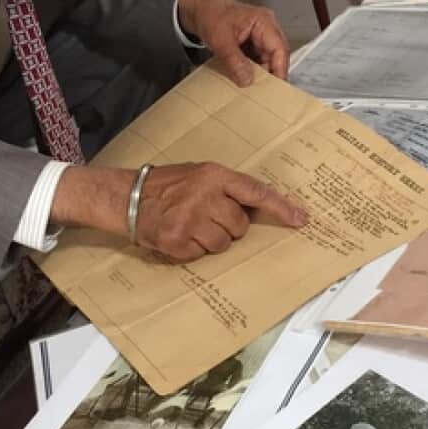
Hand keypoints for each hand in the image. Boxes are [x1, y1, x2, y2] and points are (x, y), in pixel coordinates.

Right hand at [135, 163, 307, 260]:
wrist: (128, 196)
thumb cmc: (167, 185)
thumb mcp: (199, 174)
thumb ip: (227, 187)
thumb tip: (258, 208)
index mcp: (213, 175)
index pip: (256, 192)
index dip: (280, 208)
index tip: (300, 219)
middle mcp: (204, 196)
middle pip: (240, 226)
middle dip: (229, 226)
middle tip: (208, 217)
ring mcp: (190, 220)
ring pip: (223, 244)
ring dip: (212, 240)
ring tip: (192, 225)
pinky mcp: (177, 241)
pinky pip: (201, 255)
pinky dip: (193, 249)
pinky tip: (180, 235)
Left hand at [177, 0, 289, 85]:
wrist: (199, 8)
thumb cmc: (210, 14)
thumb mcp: (220, 40)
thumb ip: (234, 60)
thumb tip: (248, 80)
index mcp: (264, 21)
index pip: (279, 49)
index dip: (279, 70)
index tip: (274, 88)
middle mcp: (267, 27)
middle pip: (276, 56)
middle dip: (269, 74)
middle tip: (261, 92)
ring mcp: (261, 35)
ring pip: (268, 60)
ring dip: (260, 73)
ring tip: (251, 87)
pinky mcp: (254, 43)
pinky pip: (258, 59)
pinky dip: (253, 70)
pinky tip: (245, 78)